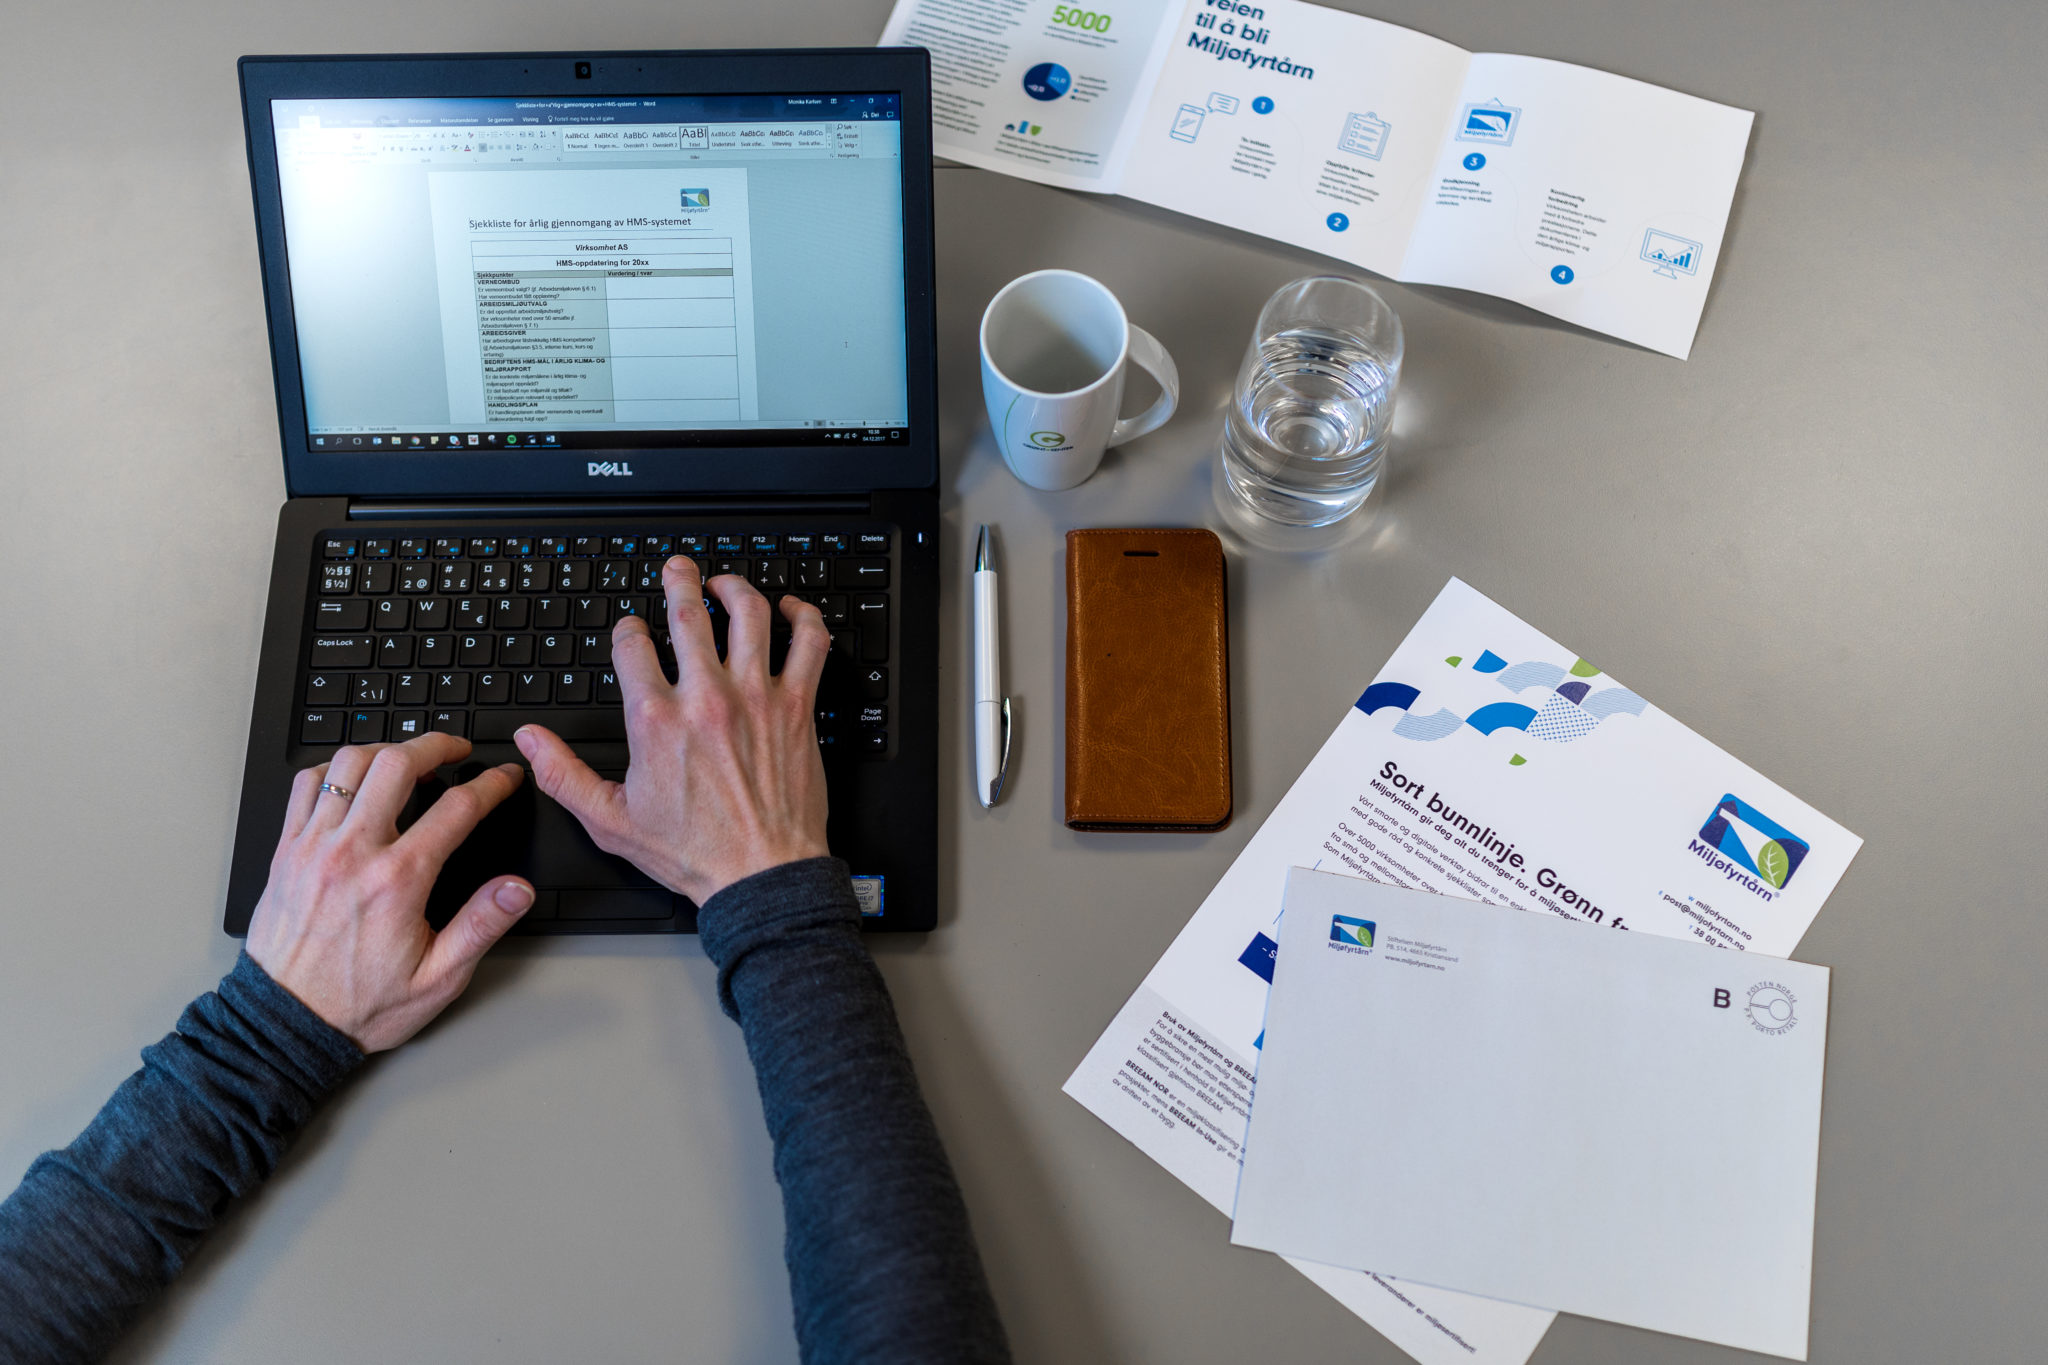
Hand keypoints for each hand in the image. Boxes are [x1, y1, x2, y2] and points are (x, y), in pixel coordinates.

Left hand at [246, 733, 532, 1052]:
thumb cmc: (360, 1005)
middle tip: (457, 749)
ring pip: (348, 763)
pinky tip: (353, 780)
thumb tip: (516, 889)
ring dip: (385, 751)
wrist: (288, 1024)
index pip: (457, 808)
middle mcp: (353, 853)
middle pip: (397, 763)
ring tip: (408, 758)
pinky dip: (333, 769)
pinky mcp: (286, 852)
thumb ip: (481, 926)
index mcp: (398, 881)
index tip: (505, 779)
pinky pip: (305, 785)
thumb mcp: (439, 978)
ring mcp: (314, 847)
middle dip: (436, 744)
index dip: (491, 784)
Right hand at [515, 558, 830, 905]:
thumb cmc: (694, 853)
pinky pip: (809, 644)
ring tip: (726, 582)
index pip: (634, 645)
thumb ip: (564, 775)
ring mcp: (756, 698)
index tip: (632, 630)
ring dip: (735, 588)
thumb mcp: (611, 821)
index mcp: (656, 721)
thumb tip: (530, 740)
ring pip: (749, 615)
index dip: (629, 629)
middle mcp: (706, 699)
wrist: (761, 874)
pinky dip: (804, 617)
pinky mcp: (797, 707)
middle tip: (677, 567)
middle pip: (689, 613)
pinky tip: (793, 609)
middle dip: (679, 581)